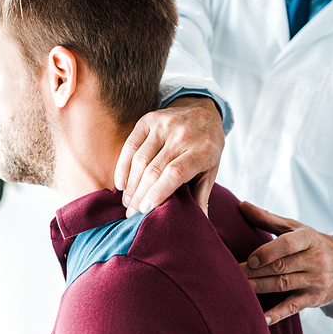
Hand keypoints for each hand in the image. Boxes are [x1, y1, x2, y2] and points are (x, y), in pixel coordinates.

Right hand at [115, 96, 223, 216]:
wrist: (204, 110)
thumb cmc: (207, 146)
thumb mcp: (211, 169)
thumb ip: (202, 195)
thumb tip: (199, 223)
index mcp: (202, 150)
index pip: (175, 173)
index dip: (158, 193)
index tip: (145, 210)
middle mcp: (182, 135)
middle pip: (155, 169)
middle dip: (140, 195)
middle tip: (132, 214)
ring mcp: (164, 125)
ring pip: (141, 159)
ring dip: (131, 184)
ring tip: (128, 203)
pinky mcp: (149, 120)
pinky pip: (131, 145)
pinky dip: (123, 166)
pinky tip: (121, 184)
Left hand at [239, 202, 332, 324]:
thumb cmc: (313, 244)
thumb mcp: (296, 228)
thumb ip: (268, 219)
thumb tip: (242, 205)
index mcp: (309, 239)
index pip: (288, 244)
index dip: (268, 252)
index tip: (250, 258)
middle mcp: (315, 260)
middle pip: (280, 267)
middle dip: (254, 272)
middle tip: (230, 274)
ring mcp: (315, 281)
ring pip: (282, 286)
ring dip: (258, 288)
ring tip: (236, 289)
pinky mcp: (313, 299)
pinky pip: (292, 307)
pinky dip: (276, 314)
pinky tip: (261, 319)